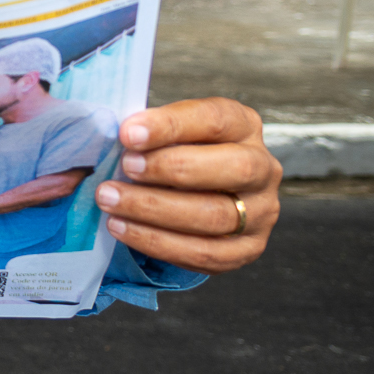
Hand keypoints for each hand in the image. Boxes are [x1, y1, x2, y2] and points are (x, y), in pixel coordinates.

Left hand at [96, 98, 279, 272]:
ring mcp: (261, 212)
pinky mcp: (247, 249)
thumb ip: (146, 132)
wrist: (192, 193)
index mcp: (243, 126)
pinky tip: (122, 228)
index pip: (215, 119)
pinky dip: (159, 243)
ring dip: (155, 209)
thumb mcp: (165, 132)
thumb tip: (111, 136)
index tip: (127, 132)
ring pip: (215, 215)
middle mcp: (263, 168)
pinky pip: (205, 254)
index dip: (170, 125)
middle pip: (231, 168)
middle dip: (170, 169)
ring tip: (110, 200)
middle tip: (125, 167)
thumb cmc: (172, 153)